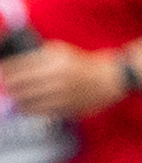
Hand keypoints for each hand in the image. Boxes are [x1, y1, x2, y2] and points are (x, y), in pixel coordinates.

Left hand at [0, 42, 118, 124]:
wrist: (110, 79)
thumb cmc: (81, 63)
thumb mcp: (60, 51)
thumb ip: (37, 55)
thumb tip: (12, 64)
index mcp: (56, 61)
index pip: (21, 66)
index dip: (5, 70)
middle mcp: (58, 78)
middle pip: (22, 84)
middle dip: (7, 86)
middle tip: (1, 87)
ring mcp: (63, 95)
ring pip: (30, 100)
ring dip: (16, 99)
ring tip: (10, 97)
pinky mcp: (68, 107)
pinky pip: (42, 111)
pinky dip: (29, 110)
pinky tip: (22, 108)